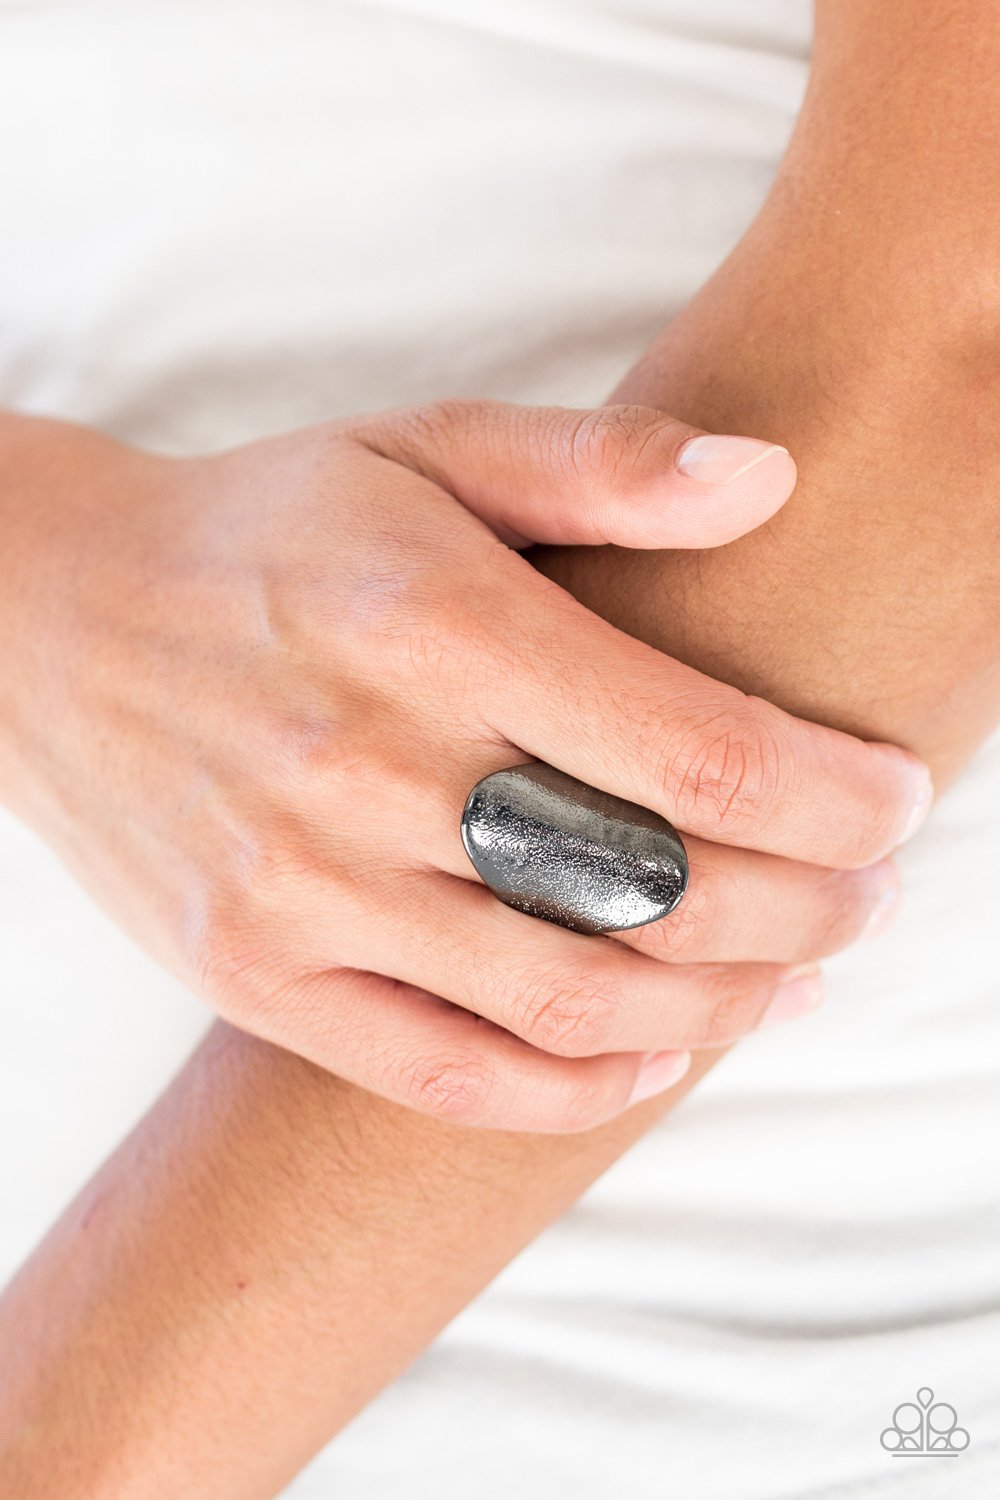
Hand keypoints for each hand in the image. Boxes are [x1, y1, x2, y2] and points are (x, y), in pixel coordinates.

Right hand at [0, 402, 929, 1130]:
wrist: (50, 622)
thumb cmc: (262, 531)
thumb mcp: (420, 448)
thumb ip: (600, 464)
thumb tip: (771, 477)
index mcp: (430, 621)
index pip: (689, 744)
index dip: (828, 794)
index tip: (895, 800)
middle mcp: (364, 764)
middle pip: (646, 885)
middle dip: (805, 909)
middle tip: (873, 898)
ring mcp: (299, 886)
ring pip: (564, 991)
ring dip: (719, 1007)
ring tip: (798, 982)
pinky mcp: (252, 972)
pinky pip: (442, 1070)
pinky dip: (572, 1085)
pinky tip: (654, 1054)